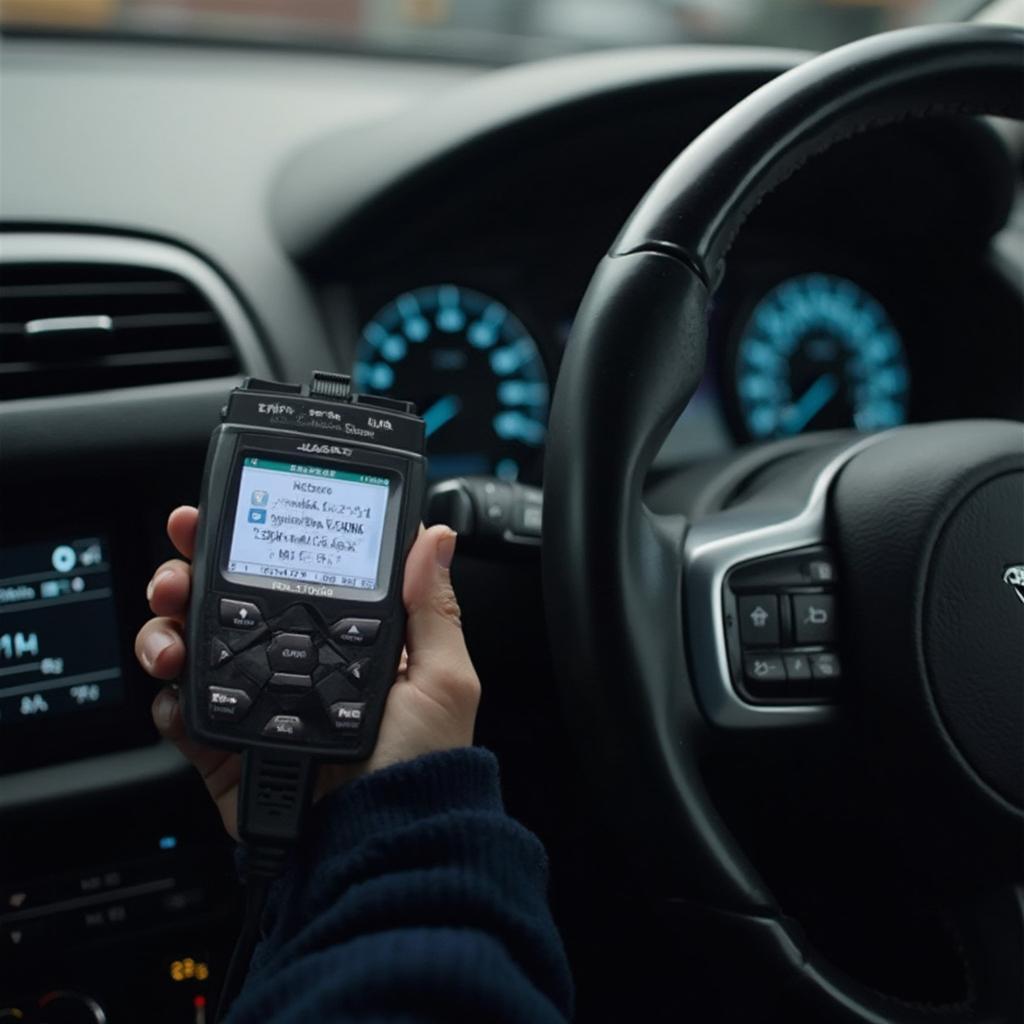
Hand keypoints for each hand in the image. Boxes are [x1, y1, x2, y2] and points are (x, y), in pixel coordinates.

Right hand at [135, 507, 479, 838]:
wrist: (379, 844)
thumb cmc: (423, 768)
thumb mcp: (442, 680)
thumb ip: (431, 608)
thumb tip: (435, 538)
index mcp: (344, 641)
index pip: (294, 574)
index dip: (258, 543)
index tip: (230, 516)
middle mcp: (295, 665)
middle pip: (229, 603)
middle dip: (193, 575)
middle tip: (179, 570)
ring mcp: (257, 703)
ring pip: (194, 647)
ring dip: (169, 629)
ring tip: (171, 634)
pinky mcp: (227, 746)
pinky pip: (182, 712)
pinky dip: (168, 695)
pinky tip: (176, 687)